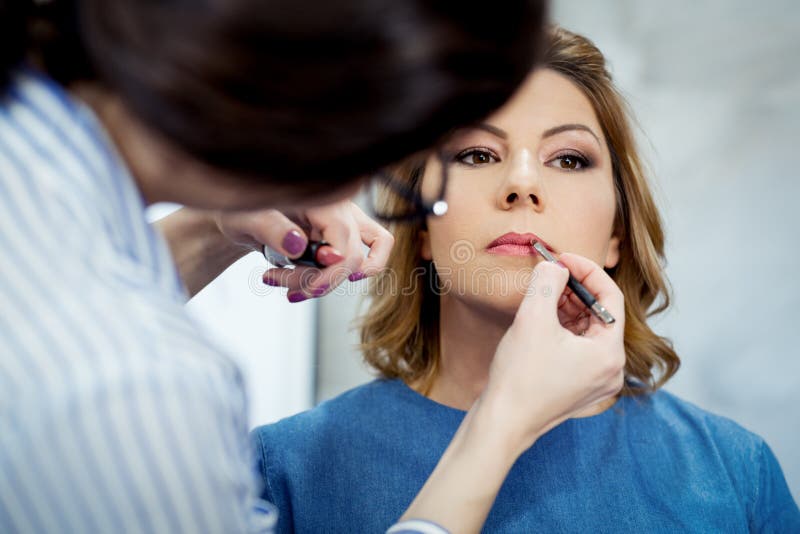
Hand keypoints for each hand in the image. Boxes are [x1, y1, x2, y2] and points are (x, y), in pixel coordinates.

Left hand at [215, 201, 393, 301]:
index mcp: (319, 197)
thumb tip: (300, 247)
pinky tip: (342, 278)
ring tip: (289, 286)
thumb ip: (273, 230)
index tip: (301, 289)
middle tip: (277, 282)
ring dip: (328, 282)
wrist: (245, 213)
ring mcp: (349, 217)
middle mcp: (340, 205)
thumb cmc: (243, 210)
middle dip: (317, 281)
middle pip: (351, 255)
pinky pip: (377, 246)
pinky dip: (362, 268)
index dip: (329, 269)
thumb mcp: (246, 218)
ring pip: (361, 258)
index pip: (343, 236)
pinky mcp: (349, 230)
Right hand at [481, 253, 625, 455]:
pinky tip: (540, 317)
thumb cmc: (519, 377)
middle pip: (599, 314)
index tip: (562, 258)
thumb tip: (555, 266)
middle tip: (551, 272)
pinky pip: (577, 347)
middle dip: (575, 289)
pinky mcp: (577, 386)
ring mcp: (594, 381)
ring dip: (567, 307)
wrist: (502, 423)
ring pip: (587, 330)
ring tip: (543, 292)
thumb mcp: (533, 318)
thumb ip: (548, 282)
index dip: (587, 271)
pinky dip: (562, 328)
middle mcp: (609, 370)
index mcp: (609, 354)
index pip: (610, 297)